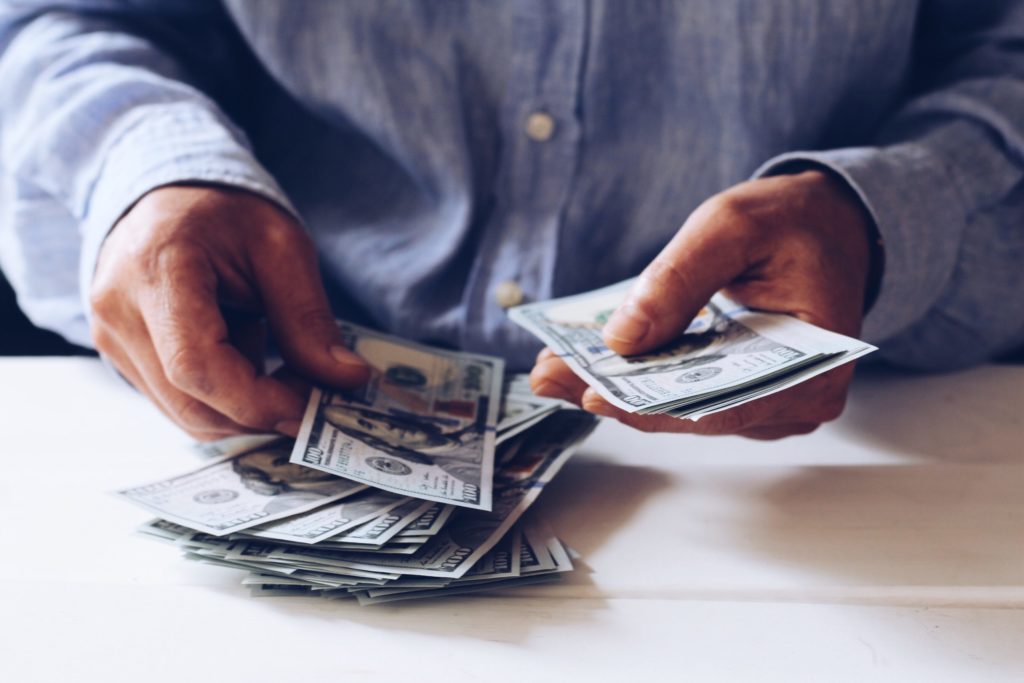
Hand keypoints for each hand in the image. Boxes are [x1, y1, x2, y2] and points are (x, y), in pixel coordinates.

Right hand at [90, 185, 368, 440]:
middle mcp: (118, 311)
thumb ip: (308, 318)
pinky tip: (243, 349)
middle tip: (314, 392)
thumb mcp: (282, 248)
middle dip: (262, 412)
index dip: (258, 401)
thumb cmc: (226, 214)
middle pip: (191, 403)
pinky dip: (224, 397)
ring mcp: (110, 338)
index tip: (312, 409)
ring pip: (186, 414)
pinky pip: (177, 402)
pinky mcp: (119, 355)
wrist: (171, 196)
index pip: (197, 366)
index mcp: (156, 271)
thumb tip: (347, 380)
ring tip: (274, 352)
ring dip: (245, 406)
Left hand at [530, 169, 875, 439]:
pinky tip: (593, 361)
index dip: (654, 405)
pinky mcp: (743, 394)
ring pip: (683, 410)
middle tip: (550, 375)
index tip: (592, 391)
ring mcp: (769, 404)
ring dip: (621, 388)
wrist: (826, 225)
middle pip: (694, 414)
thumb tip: (623, 337)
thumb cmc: (792, 222)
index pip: (725, 403)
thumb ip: (679, 278)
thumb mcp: (732, 226)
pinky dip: (641, 378)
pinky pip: (686, 394)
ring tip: (557, 366)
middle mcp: (797, 400)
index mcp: (817, 367)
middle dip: (618, 394)